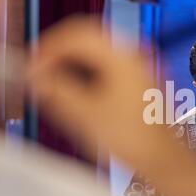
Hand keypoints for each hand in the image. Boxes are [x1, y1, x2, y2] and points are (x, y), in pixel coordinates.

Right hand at [28, 16, 163, 169]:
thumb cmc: (136, 140)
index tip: (33, 66)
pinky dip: (86, 72)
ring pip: (96, 51)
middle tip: (39, 70)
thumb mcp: (86, 115)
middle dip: (59, 53)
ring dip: (72, 62)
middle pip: (87, 38)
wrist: (162, 159)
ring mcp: (138, 66)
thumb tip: (37, 77)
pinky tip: (75, 89)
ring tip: (54, 82)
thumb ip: (57, 91)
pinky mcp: (137, 79)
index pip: (77, 36)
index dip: (49, 48)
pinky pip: (106, 65)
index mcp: (124, 57)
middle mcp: (134, 56)